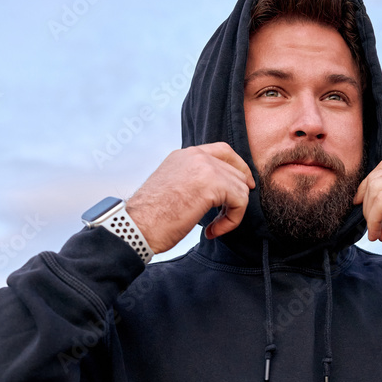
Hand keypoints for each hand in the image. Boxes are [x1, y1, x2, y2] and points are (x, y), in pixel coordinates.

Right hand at [126, 143, 255, 253]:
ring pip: (240, 187)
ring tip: (213, 228)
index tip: (245, 186)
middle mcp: (195, 155)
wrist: (136, 226)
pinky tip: (212, 231)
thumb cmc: (150, 218)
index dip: (239, 168)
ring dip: (232, 212)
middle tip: (224, 217)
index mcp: (184, 155)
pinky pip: (240, 201)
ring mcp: (205, 167)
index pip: (223, 151)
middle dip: (237, 195)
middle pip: (235, 170)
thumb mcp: (173, 189)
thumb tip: (219, 191)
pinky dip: (232, 220)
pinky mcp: (213, 184)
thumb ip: (193, 182)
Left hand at [353, 155, 381, 262]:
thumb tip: (374, 202)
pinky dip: (375, 218)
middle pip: (379, 174)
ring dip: (371, 214)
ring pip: (378, 187)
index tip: (365, 210)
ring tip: (377, 233)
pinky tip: (380, 234)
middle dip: (367, 202)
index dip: (369, 187)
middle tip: (372, 227)